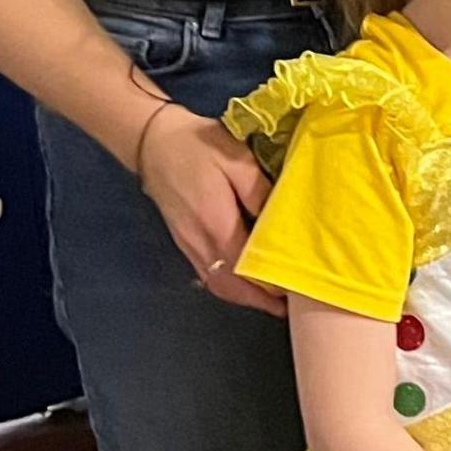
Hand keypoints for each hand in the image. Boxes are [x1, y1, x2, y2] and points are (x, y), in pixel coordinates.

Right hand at [139, 113, 280, 314]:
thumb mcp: (238, 161)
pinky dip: (228, 287)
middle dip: (259, 301)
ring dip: (244, 297)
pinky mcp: (184, 241)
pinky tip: (245, 284)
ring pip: (218, 285)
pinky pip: (208, 274)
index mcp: (217, 225)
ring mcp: (189, 245)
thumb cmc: (199, 147)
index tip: (296, 290)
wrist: (154, 142)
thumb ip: (260, 192)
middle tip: (288, 308)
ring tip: (271, 302)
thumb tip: (280, 220)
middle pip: (231, 287)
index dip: (270, 283)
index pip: (247, 268)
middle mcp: (201, 243)